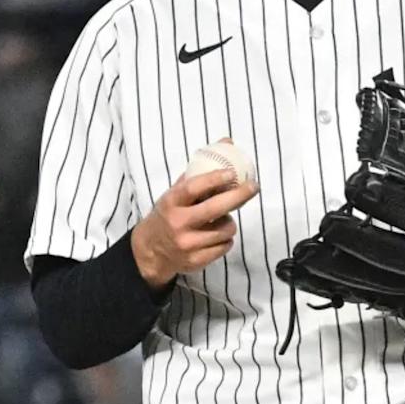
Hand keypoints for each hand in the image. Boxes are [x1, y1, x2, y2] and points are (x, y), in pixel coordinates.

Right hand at [131, 168, 259, 289]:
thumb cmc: (170, 213)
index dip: (214, 178)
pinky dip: (225, 239)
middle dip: (239, 196)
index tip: (232, 172)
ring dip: (228, 221)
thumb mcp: (176, 192)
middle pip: (216, 209)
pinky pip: (225, 246)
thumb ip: (200, 170)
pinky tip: (214, 236)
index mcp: (171, 202)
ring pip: (226, 229)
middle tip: (253, 186)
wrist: (151, 251)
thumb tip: (227, 141)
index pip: (194, 187)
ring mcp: (187, 244)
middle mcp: (178, 223)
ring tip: (217, 220)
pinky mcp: (196, 261)